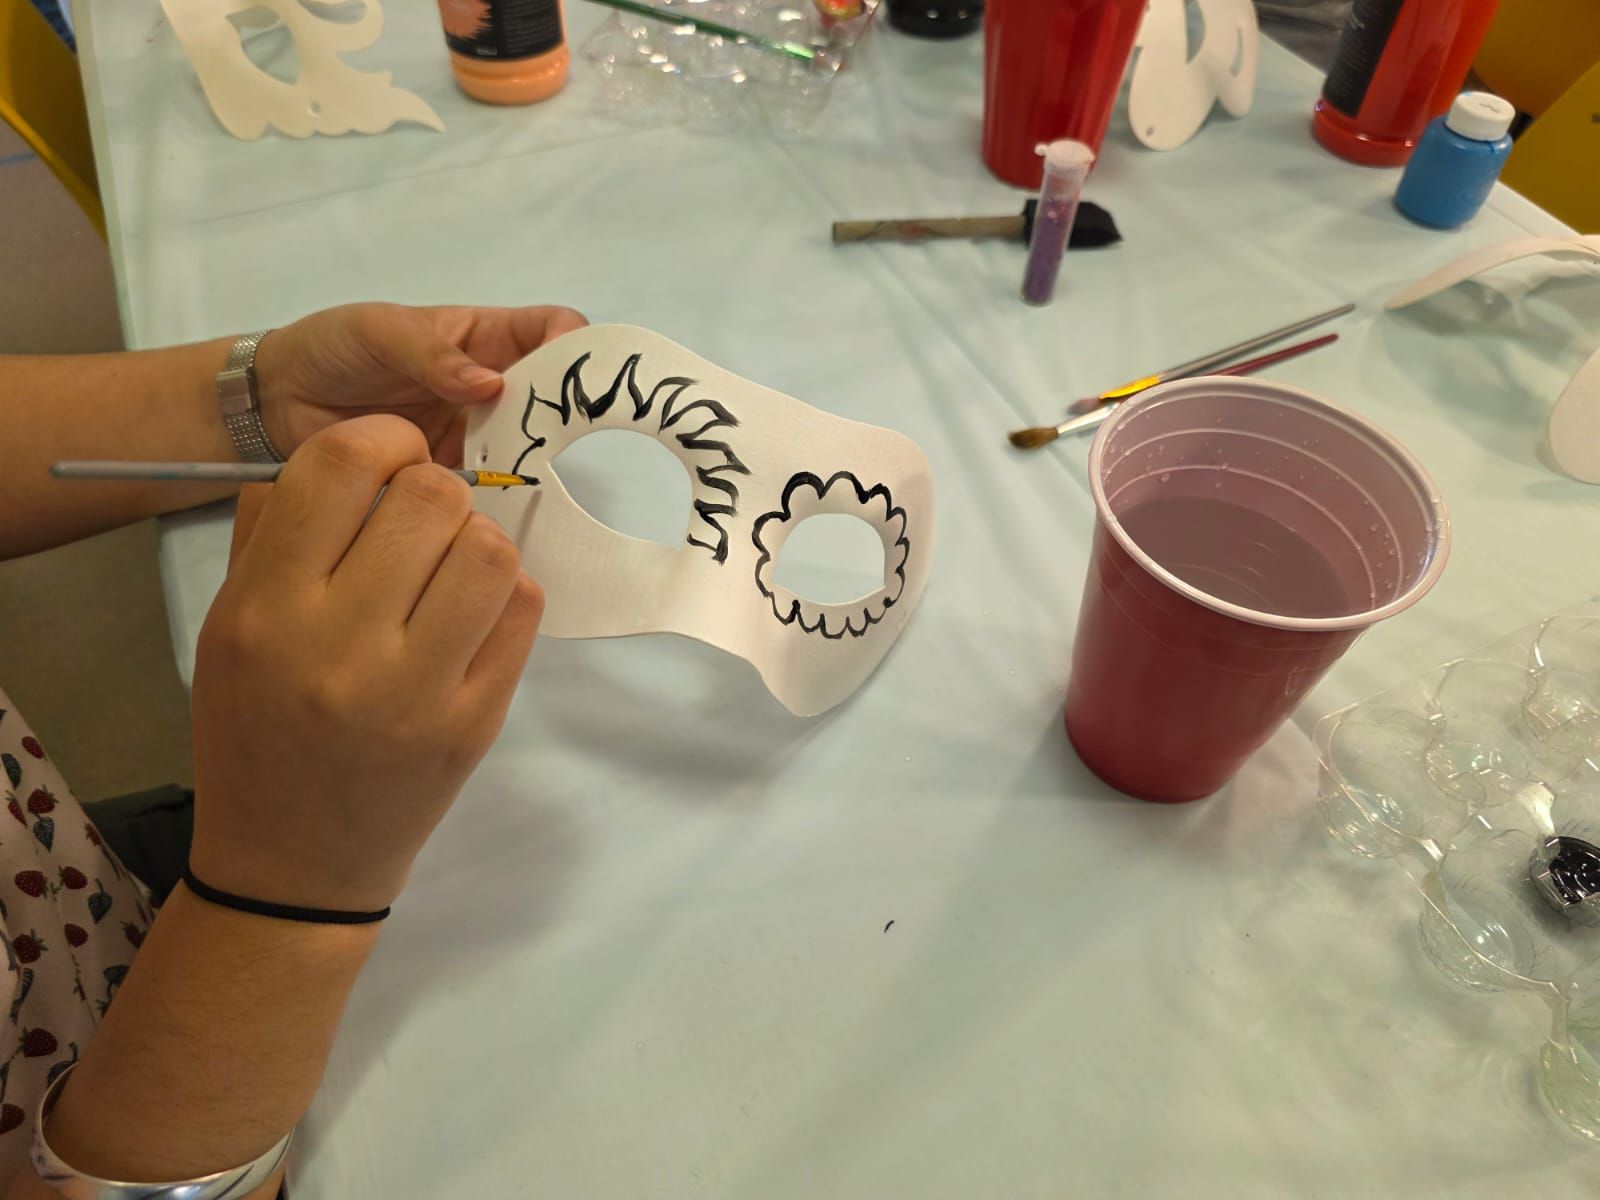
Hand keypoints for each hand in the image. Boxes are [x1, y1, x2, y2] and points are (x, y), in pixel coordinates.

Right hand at [188, 416, 542, 911]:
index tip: (390, 458)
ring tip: (449, 565)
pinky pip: (523, 611)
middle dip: (433, 489)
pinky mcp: (475, 722)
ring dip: (476, 539)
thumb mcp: (227, 627)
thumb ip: (271, 531)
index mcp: (266, 610)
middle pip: (430, 498)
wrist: (294, 859)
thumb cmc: (255, 731)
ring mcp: (417, 690)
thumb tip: (350, 454)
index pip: (341, 467)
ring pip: (490, 549)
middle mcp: (341, 645)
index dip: (383, 439)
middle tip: (421, 519)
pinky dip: (507, 592)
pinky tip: (474, 610)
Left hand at [253, 302, 586, 466]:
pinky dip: (497, 495)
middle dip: (563, 412)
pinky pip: (487, 484)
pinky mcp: (451, 474)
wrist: (279, 402)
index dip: (574, 345)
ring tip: (532, 474)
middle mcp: (489, 387)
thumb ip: (432, 354)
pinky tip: (500, 505)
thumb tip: (492, 385)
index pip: (548, 331)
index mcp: (482, 337)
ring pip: (523, 445)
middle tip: (563, 435)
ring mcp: (472, 433)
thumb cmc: (333, 347)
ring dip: (531, 459)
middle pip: (548, 396)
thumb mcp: (379, 332)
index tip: (583, 373)